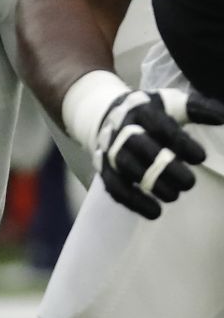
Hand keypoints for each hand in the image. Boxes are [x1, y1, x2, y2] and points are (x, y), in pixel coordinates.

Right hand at [92, 86, 223, 218]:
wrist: (107, 117)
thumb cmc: (150, 116)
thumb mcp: (170, 105)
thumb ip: (196, 109)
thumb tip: (222, 117)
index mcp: (139, 109)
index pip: (157, 124)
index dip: (178, 142)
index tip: (201, 158)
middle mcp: (119, 127)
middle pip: (135, 143)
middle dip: (162, 165)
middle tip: (189, 183)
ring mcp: (109, 149)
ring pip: (124, 166)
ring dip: (150, 184)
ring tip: (173, 196)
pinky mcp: (104, 170)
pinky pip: (115, 187)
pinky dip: (134, 201)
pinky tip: (155, 212)